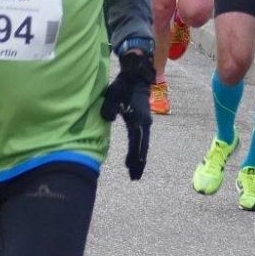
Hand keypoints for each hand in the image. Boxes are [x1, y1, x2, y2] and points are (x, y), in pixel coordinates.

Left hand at [100, 51, 154, 180]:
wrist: (135, 78)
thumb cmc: (122, 87)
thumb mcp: (113, 95)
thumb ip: (109, 107)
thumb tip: (108, 119)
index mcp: (137, 119)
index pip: (136, 142)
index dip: (133, 156)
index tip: (131, 168)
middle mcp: (144, 123)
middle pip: (142, 147)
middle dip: (138, 163)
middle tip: (134, 178)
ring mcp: (146, 123)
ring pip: (144, 145)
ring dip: (140, 158)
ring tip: (135, 173)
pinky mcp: (144, 122)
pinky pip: (142, 140)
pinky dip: (139, 150)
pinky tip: (136, 159)